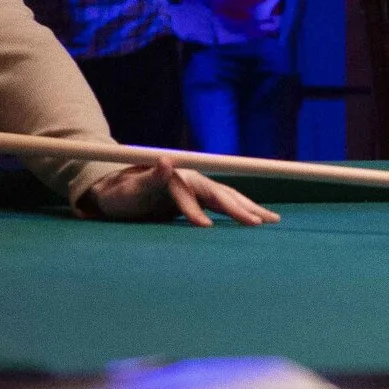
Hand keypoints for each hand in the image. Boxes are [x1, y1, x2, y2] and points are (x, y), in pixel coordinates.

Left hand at [77, 158, 281, 227]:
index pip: (192, 194)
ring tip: (273, 219)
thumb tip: (167, 160)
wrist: (116, 193)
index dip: (199, 209)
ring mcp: (197, 189)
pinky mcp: (199, 199)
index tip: (206, 228)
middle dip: (241, 208)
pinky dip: (242, 211)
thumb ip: (151, 177)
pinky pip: (225, 205)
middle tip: (262, 223)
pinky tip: (257, 219)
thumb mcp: (130, 189)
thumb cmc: (120, 194)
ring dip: (250, 208)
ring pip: (229, 197)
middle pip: (221, 193)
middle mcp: (192, 179)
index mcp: (177, 176)